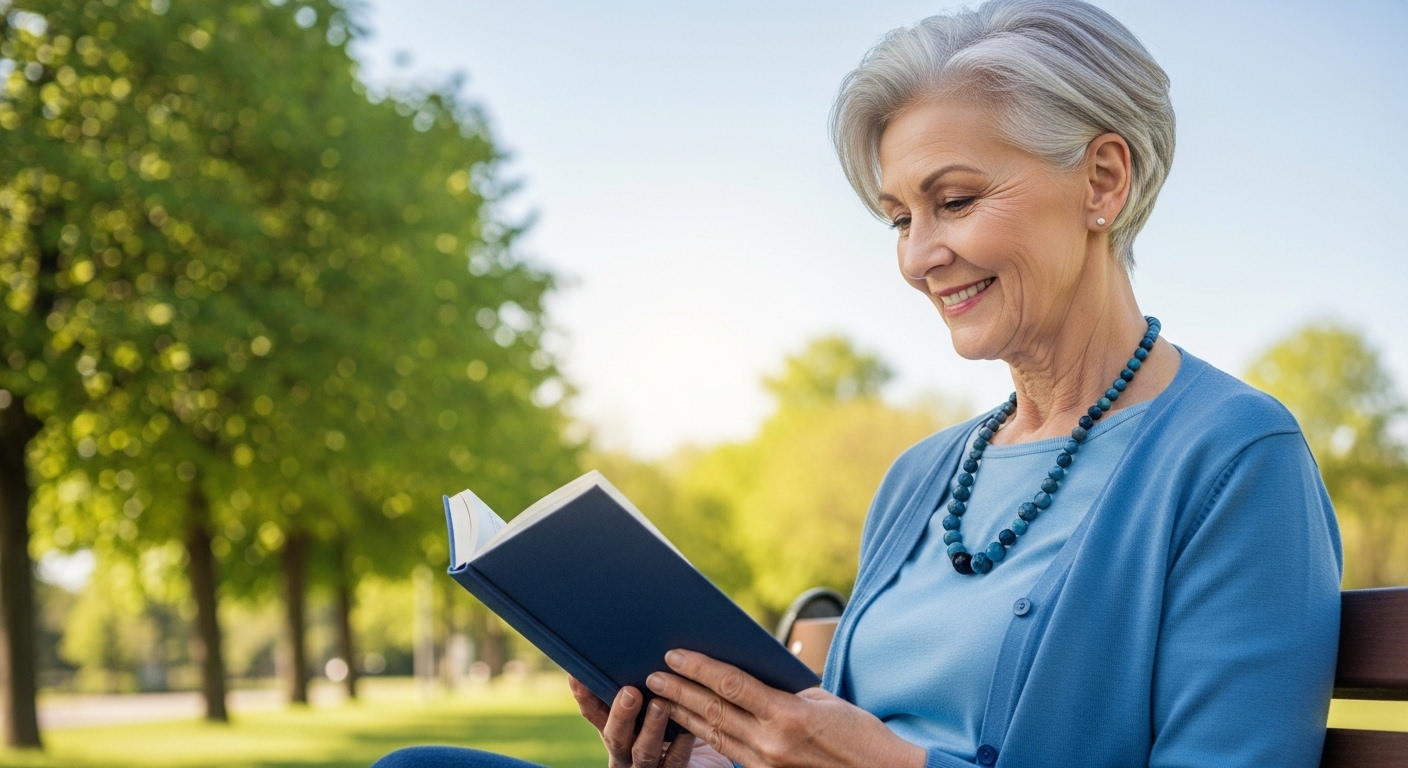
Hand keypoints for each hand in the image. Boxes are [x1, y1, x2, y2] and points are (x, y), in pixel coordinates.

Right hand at [569, 676, 728, 767]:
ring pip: (643, 752)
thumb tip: (639, 640)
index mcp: (616, 731)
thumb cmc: (674, 719)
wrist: (703, 760)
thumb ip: (643, 682)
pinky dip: (682, 744)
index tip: (579, 675)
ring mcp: (648, 767)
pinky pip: (676, 762)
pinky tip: (689, 729)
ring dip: (651, 728)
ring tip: (660, 705)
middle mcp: (626, 753)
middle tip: (629, 692)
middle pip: (614, 737)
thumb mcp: (651, 700)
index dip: (585, 697)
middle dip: (620, 714)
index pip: (593, 714)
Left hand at [645, 650, 926, 767]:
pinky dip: (705, 737)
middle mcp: (772, 743)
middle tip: (651, 675)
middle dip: (678, 691)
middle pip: (713, 711)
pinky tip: (689, 725)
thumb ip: (784, 691)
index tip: (674, 654)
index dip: (698, 668)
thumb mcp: (824, 702)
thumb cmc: (860, 735)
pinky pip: (728, 753)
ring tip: (659, 697)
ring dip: (683, 715)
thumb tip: (750, 676)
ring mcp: (766, 766)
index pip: (730, 684)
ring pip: (714, 735)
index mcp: (788, 715)